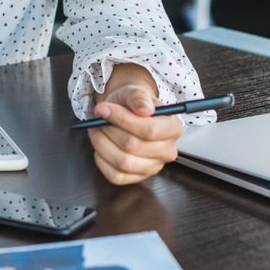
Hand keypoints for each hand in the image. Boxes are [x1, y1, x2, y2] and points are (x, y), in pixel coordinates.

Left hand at [87, 66, 181, 184]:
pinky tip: (101, 145)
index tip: (103, 109)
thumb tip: (144, 109)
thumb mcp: (134, 92)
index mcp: (172, 128)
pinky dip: (101, 159)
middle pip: (133, 146)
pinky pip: (115, 176)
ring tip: (97, 130)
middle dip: (108, 130)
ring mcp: (154, 167)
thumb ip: (139, 97)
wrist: (126, 114)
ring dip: (102, 144)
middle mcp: (167, 151)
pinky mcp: (138, 177)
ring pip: (123, 163)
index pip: (150, 130)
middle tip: (97, 119)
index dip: (122, 120)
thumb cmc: (132, 105)